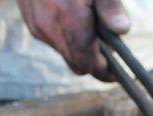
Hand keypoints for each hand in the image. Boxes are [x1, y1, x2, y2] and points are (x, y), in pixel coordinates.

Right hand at [16, 0, 130, 80]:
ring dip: (78, 46)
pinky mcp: (30, 21)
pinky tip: (71, 14)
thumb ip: (109, 6)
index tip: (116, 70)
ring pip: (64, 51)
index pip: (88, 65)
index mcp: (70, 20)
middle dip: (93, 58)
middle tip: (107, 45)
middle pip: (76, 64)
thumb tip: (122, 30)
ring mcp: (37, 26)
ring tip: (89, 22)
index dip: (104, 72)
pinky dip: (64, 34)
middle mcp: (50, 28)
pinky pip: (51, 38)